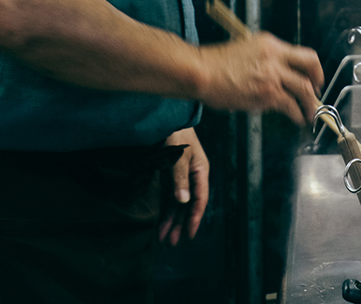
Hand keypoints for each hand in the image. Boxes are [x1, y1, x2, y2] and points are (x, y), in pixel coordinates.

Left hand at [160, 128, 207, 245]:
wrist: (164, 116)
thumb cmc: (175, 133)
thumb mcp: (178, 156)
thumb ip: (180, 178)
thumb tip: (184, 201)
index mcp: (200, 170)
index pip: (200, 199)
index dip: (195, 217)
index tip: (189, 234)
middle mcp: (191, 175)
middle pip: (187, 204)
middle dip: (179, 223)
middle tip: (171, 242)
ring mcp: (179, 175)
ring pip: (176, 202)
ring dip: (170, 220)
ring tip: (163, 237)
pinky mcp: (168, 174)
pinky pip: (167, 196)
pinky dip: (164, 209)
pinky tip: (160, 221)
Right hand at [198, 32, 323, 121]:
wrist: (201, 72)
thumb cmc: (216, 63)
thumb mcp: (246, 48)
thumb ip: (265, 58)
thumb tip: (278, 72)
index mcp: (271, 45)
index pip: (304, 54)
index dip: (315, 69)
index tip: (315, 78)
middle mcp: (276, 58)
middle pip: (309, 70)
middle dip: (317, 85)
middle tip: (316, 95)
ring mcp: (272, 77)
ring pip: (304, 90)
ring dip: (310, 104)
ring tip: (310, 114)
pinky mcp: (266, 95)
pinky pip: (290, 106)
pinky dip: (297, 114)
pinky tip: (297, 119)